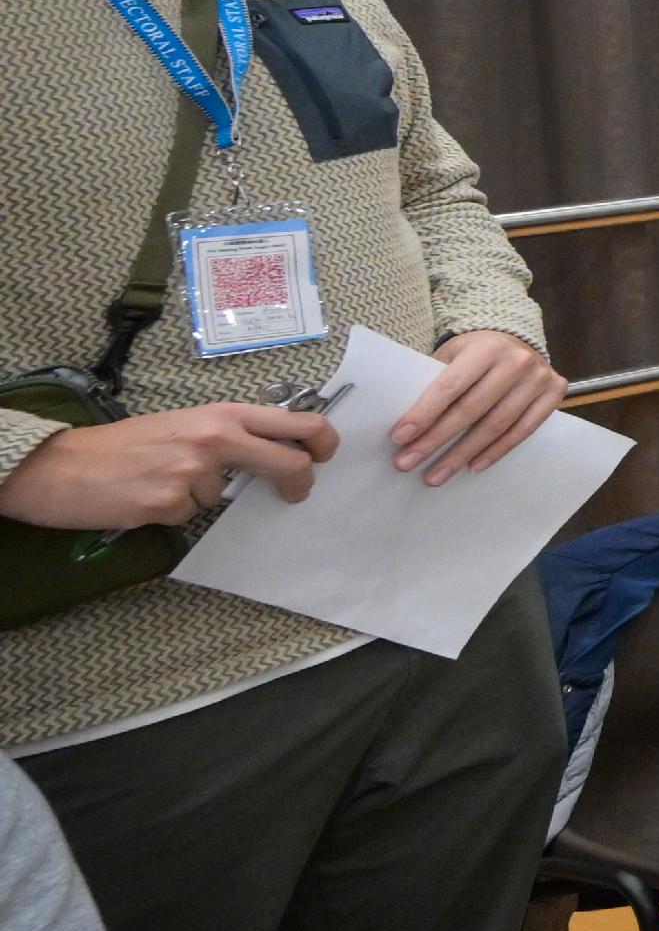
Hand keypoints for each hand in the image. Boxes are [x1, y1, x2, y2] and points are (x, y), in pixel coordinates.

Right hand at [0, 403, 335, 528]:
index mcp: (221, 414)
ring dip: (199, 496)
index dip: (322, 440)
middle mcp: (215, 439)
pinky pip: (190, 515)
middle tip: (296, 493)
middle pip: (289, 462)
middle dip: (300, 483)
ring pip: (224, 496)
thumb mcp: (183, 424)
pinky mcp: (172, 503)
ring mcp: (195, 472)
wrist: (62, 464)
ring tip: (160, 481)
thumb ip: (226, 435)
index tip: (324, 456)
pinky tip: (144, 497)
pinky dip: (172, 512)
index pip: (295, 421)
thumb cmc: (122, 443)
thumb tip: (268, 452)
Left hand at [391, 331, 568, 483]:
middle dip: (436, 440)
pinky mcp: (554, 393)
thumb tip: (407, 424)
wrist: (518, 342)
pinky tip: (473, 466)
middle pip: (471, 410)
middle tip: (408, 463)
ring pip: (496, 425)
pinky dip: (496, 451)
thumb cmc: (475, 353)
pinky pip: (523, 430)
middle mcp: (517, 360)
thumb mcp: (453, 355)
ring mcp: (539, 378)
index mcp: (486, 347)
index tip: (399, 438)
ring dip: (463, 454)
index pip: (450, 386)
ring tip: (436, 475)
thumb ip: (436, 380)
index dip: (424, 414)